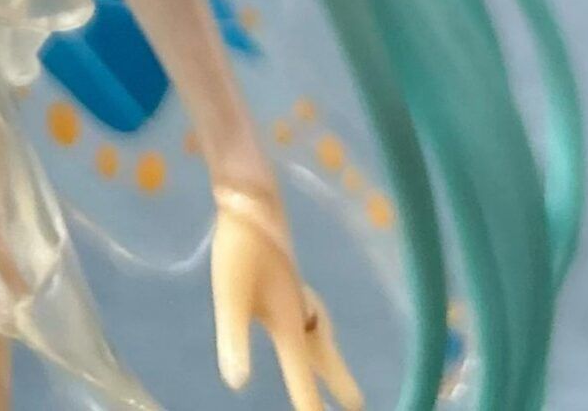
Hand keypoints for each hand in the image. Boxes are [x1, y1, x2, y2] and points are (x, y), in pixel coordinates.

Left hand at [212, 182, 361, 410]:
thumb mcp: (230, 296)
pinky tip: (306, 324)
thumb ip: (233, 339)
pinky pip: (313, 317)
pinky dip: (319, 334)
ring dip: (331, 358)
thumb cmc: (241, 247)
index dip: (310, 402)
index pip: (302, 373)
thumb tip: (237, 385)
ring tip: (335, 375)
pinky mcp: (287, 277)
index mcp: (289, 322)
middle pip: (323, 354)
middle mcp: (300, 310)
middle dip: (339, 380)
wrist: (252, 197)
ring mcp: (296, 292)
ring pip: (321, 335)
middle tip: (357, 406)